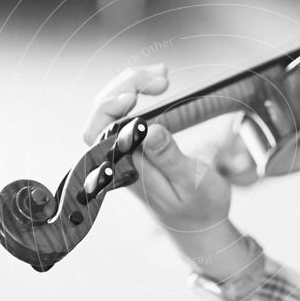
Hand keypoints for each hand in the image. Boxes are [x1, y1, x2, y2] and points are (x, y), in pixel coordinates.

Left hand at [83, 65, 251, 280]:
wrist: (200, 223)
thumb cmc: (199, 206)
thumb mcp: (192, 182)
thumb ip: (169, 158)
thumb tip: (149, 131)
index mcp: (129, 168)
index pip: (99, 131)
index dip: (109, 107)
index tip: (135, 95)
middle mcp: (121, 157)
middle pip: (103, 111)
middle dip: (128, 85)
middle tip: (163, 77)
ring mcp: (127, 148)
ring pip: (114, 107)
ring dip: (134, 84)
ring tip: (164, 77)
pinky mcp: (137, 142)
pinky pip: (126, 110)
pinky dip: (139, 90)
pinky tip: (158, 85)